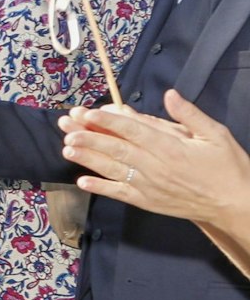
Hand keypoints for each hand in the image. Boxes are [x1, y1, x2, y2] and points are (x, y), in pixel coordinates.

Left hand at [62, 91, 249, 229]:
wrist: (236, 205)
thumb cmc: (227, 167)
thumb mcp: (216, 135)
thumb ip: (189, 115)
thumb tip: (169, 94)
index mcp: (171, 148)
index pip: (133, 131)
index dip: (108, 121)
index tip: (88, 112)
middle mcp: (156, 167)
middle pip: (116, 148)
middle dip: (89, 135)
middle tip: (66, 126)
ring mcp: (149, 186)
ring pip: (113, 170)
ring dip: (88, 158)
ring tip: (66, 147)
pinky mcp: (148, 202)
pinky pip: (120, 194)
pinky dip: (101, 188)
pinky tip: (82, 181)